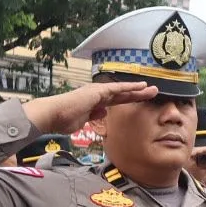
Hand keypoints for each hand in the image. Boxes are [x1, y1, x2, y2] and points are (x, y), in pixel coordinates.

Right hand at [24, 81, 157, 133]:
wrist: (53, 115)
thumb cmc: (63, 120)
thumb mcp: (83, 120)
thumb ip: (94, 115)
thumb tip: (103, 112)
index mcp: (95, 102)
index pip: (116, 101)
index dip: (129, 99)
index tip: (140, 99)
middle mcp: (97, 95)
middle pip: (122, 95)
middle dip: (138, 94)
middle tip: (153, 92)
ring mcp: (97, 92)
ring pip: (122, 90)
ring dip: (138, 90)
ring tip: (153, 89)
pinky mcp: (97, 92)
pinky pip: (116, 89)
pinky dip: (129, 87)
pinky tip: (140, 86)